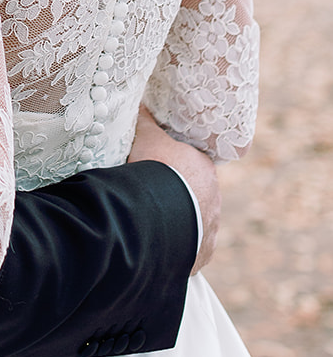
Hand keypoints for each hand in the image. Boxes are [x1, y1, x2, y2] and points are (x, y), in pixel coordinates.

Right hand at [128, 105, 219, 272]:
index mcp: (205, 170)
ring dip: (178, 223)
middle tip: (151, 196)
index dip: (174, 167)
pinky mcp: (201, 253)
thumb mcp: (147, 138)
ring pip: (194, 223)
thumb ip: (146, 121)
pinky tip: (158, 244)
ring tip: (152, 223)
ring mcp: (209, 229)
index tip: (157, 170)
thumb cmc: (155, 169)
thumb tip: (141, 103)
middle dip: (177, 196)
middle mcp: (214, 199)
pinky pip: (189, 249)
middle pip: (195, 195)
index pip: (192, 166)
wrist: (157, 214)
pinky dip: (176, 247)